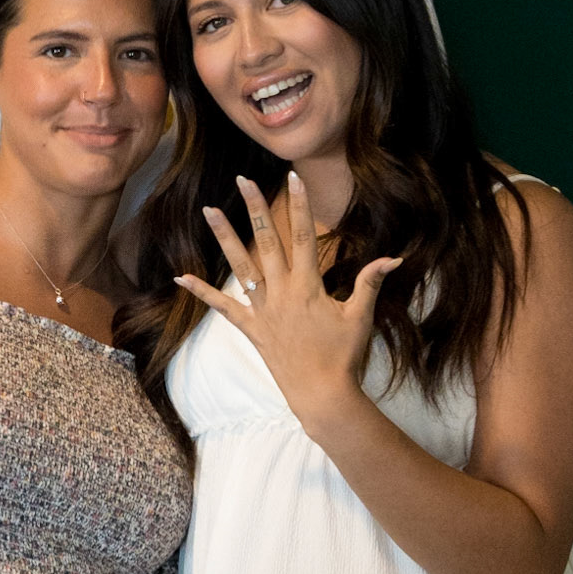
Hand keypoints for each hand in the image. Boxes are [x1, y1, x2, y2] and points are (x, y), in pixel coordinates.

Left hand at [174, 172, 401, 437]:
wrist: (322, 395)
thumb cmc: (345, 357)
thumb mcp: (361, 316)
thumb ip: (370, 282)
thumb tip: (392, 257)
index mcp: (308, 286)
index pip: (302, 236)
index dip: (299, 205)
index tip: (294, 179)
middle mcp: (281, 293)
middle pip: (267, 240)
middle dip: (255, 207)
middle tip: (243, 180)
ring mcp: (262, 310)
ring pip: (240, 265)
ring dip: (225, 236)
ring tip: (209, 210)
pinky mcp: (251, 329)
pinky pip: (222, 307)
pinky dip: (202, 292)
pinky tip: (180, 277)